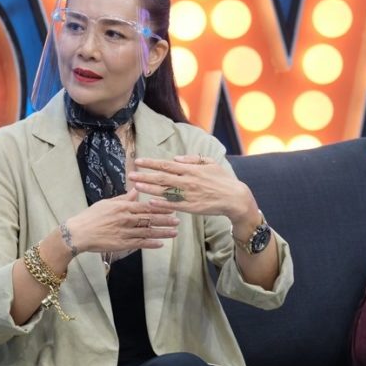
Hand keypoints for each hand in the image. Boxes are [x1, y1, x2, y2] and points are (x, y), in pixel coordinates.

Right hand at [66, 188, 178, 253]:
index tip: (171, 207)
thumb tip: (136, 190)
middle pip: (150, 219)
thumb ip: (124, 198)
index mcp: (123, 207)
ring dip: (162, 232)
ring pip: (148, 232)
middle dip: (165, 220)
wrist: (78, 233)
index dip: (160, 207)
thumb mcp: (107, 203)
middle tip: (178, 221)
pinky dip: (151, 244)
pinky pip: (140, 244)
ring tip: (174, 233)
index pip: (146, 207)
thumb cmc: (91, 216)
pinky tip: (160, 244)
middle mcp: (126, 219)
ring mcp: (125, 232)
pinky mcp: (122, 244)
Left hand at [129, 154, 256, 225]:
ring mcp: (188, 195)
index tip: (138, 161)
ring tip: (135, 186)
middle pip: (161, 177)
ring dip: (149, 188)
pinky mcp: (191, 207)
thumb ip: (192, 159)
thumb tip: (175, 158)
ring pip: (164, 191)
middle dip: (144, 175)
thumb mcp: (210, 163)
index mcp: (191, 169)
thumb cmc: (222, 179)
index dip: (151, 163)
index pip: (166, 165)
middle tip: (130, 174)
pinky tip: (150, 202)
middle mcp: (187, 181)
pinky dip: (161, 203)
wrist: (235, 198)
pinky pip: (173, 205)